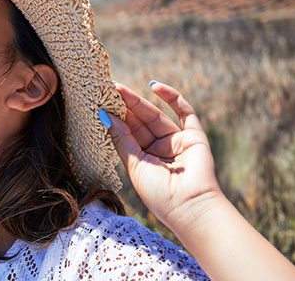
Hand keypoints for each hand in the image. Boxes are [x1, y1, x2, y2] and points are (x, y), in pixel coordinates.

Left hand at [105, 81, 223, 229]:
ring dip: (138, 101)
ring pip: (155, 115)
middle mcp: (160, 149)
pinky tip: (154, 86)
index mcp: (144, 159)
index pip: (128, 133)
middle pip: (139, 122)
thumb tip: (105, 116)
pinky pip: (185, 112)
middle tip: (106, 88)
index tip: (100, 102)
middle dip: (124, 106)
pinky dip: (172, 97)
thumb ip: (122, 139)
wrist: (189, 207)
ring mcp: (177, 141)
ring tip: (119, 89)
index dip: (115, 118)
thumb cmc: (159, 194)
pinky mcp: (195, 136)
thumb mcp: (134, 165)